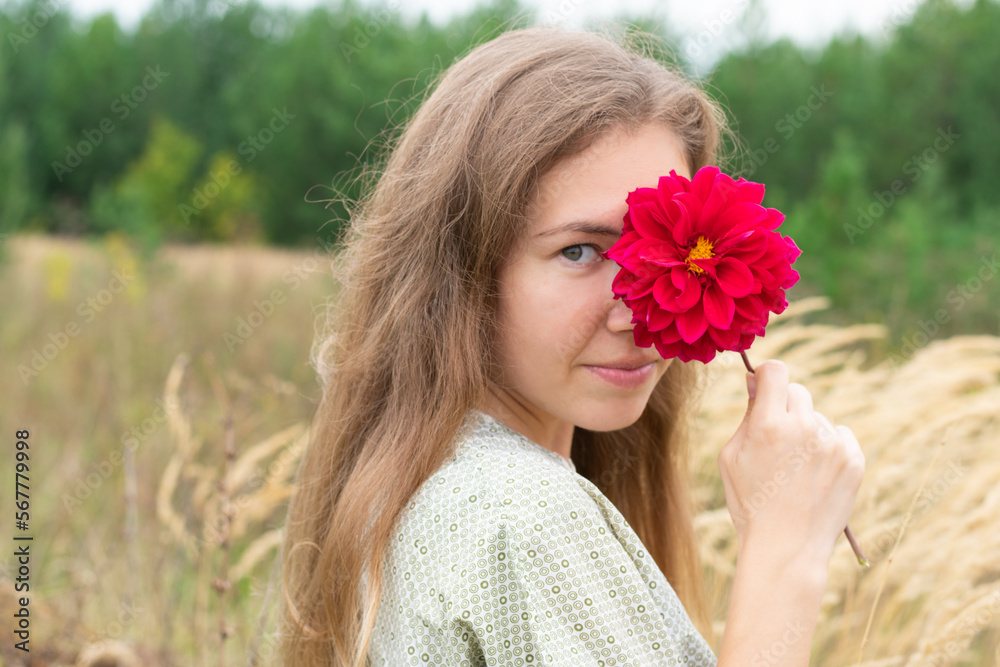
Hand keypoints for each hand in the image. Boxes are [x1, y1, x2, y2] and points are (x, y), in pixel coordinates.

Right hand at [717, 360, 864, 563]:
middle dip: (785, 406)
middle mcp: (803, 428)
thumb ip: (747, 416)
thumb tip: (757, 384)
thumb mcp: (731, 457)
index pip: (775, 371)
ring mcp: (832, 444)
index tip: (761, 386)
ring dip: (806, 431)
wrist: (786, 548)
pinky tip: (814, 474)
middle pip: (797, 392)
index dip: (766, 375)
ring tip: (795, 469)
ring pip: (817, 418)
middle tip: (777, 437)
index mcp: (768, 424)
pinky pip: (839, 435)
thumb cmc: (751, 502)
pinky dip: (828, 448)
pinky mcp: (854, 459)